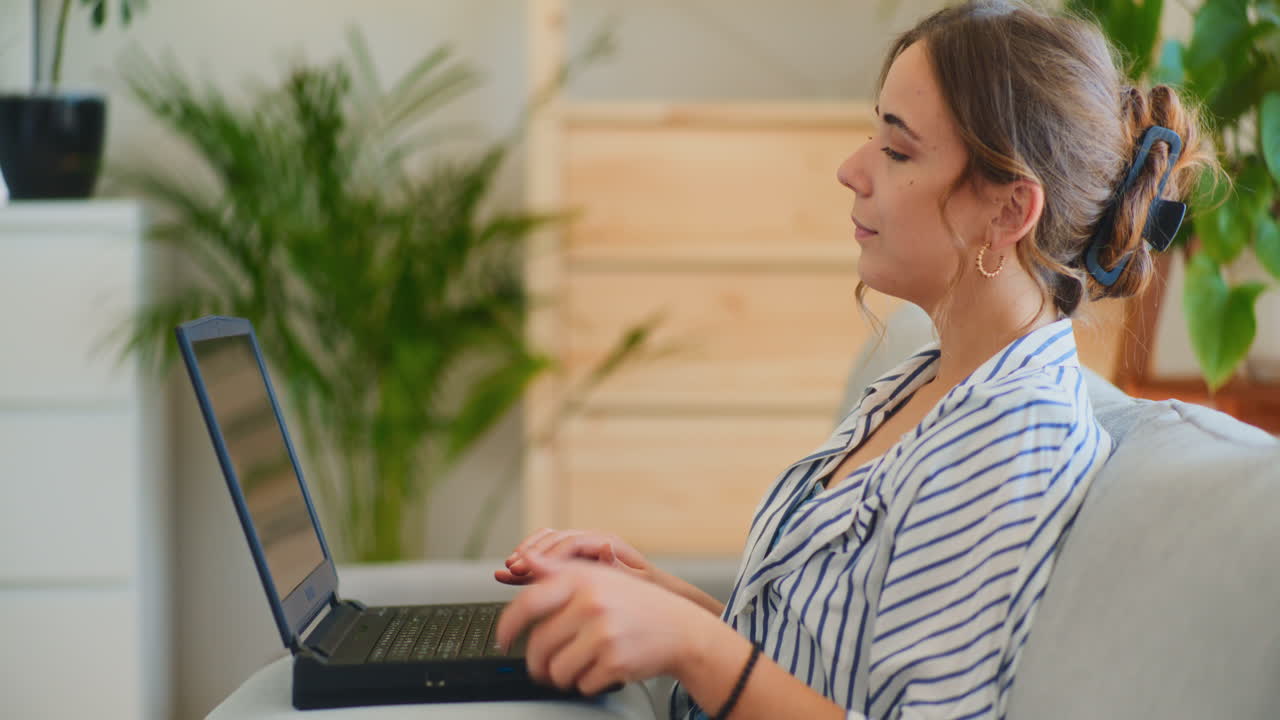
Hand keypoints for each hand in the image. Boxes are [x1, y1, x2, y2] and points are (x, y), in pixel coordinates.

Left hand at [494, 551, 710, 694]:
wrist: (681, 629)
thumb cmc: (637, 604)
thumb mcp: (600, 577)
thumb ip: (560, 571)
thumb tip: (526, 561)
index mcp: (582, 579)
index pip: (528, 602)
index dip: (508, 625)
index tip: (502, 639)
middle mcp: (591, 603)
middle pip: (539, 644)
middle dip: (537, 662)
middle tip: (543, 666)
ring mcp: (604, 633)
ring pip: (557, 669)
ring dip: (562, 675)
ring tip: (577, 665)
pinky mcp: (615, 661)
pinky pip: (581, 683)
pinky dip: (587, 682)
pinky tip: (601, 668)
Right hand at [496, 528, 651, 585]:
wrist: (656, 594)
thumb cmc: (649, 590)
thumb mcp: (638, 581)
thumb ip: (618, 566)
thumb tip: (603, 546)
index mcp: (606, 542)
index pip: (571, 543)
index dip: (548, 554)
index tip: (530, 567)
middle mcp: (591, 542)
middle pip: (555, 540)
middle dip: (533, 553)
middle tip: (514, 567)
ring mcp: (581, 552)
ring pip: (547, 546)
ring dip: (527, 556)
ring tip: (508, 569)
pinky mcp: (573, 564)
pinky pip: (547, 559)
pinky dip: (529, 565)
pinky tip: (509, 573)